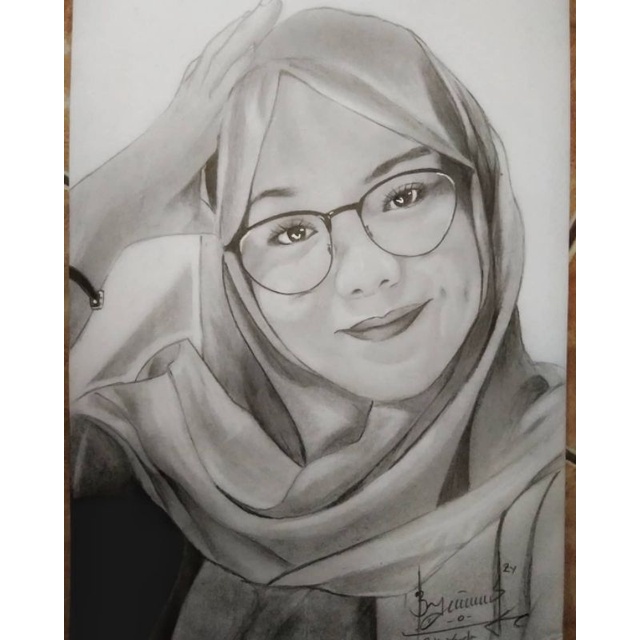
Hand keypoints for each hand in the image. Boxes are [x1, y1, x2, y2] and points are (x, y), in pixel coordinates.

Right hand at [70, 0, 280, 336]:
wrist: (125, 204)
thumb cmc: (158, 207)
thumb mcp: (204, 206)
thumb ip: (226, 205)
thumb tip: (249, 224)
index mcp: (196, 123)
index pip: (221, 84)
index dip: (240, 61)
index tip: (262, 45)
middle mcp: (194, 107)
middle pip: (224, 60)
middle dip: (248, 34)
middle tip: (273, 7)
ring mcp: (193, 107)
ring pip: (224, 57)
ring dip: (248, 30)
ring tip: (273, 4)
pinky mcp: (194, 113)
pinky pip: (220, 73)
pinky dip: (239, 51)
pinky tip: (258, 32)